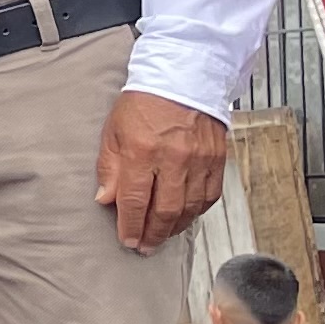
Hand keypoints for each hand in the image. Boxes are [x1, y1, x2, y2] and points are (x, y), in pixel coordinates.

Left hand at [95, 91, 229, 250]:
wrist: (183, 76)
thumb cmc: (144, 102)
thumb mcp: (114, 131)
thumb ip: (110, 168)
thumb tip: (106, 200)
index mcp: (143, 151)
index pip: (135, 200)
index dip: (130, 225)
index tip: (127, 240)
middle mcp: (175, 159)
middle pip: (165, 210)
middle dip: (153, 234)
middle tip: (145, 247)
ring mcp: (200, 160)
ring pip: (190, 207)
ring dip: (176, 227)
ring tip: (163, 236)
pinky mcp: (218, 158)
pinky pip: (210, 195)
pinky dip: (197, 211)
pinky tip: (186, 217)